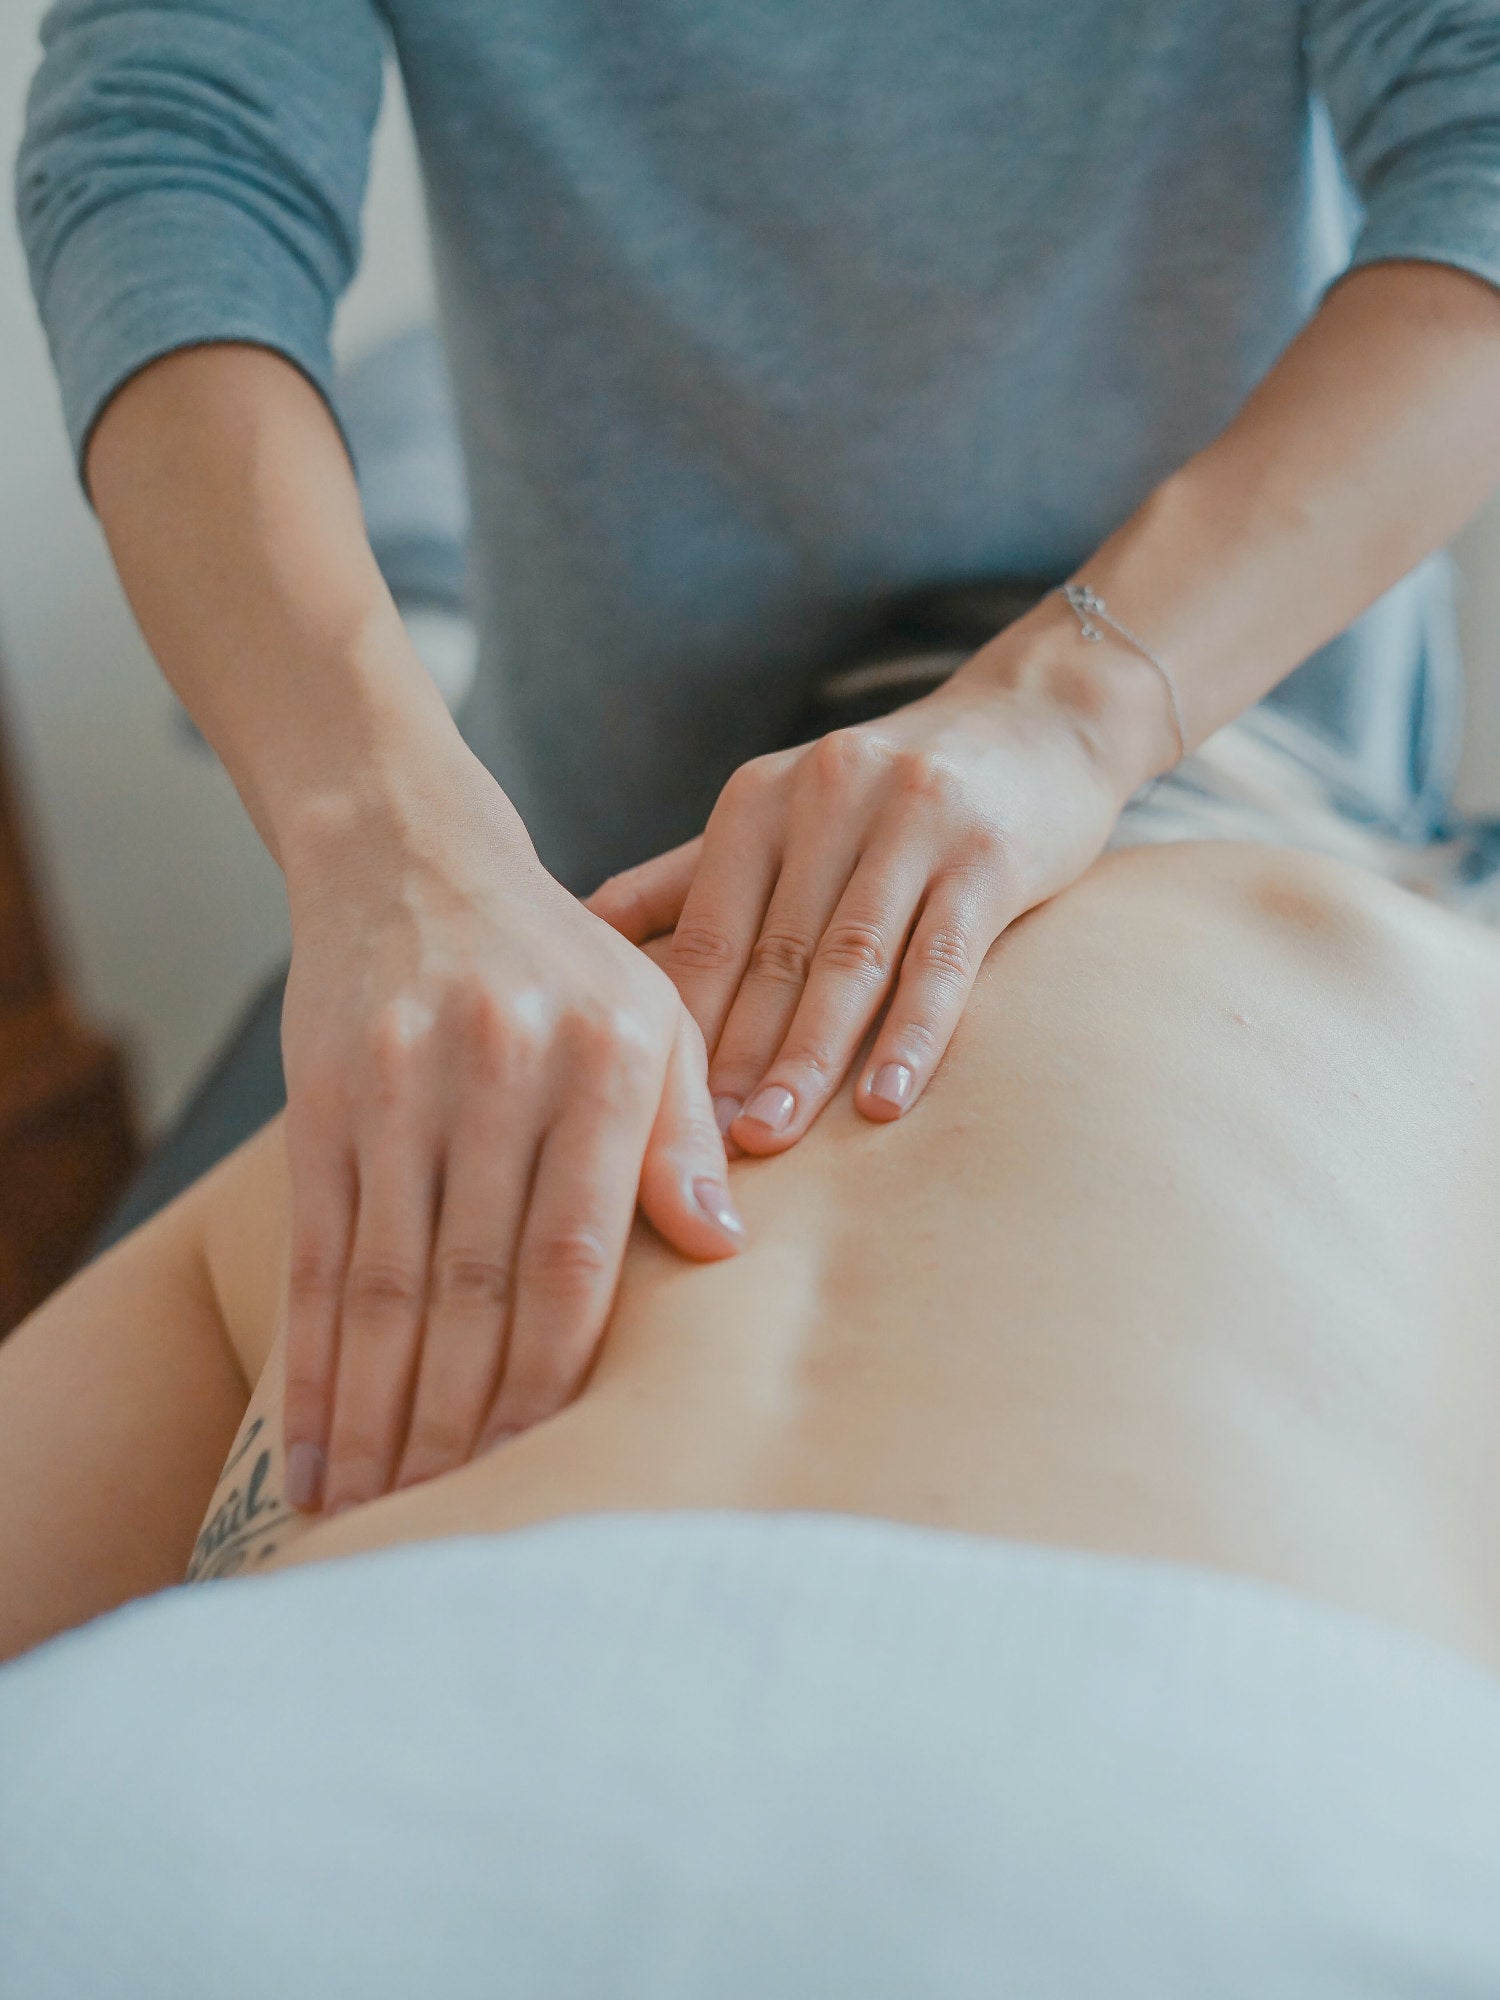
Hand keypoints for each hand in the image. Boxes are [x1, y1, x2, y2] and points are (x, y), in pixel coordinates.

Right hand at [278, 745, 743, 1516]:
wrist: (413, 857)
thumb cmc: (562, 962)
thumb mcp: (655, 1017)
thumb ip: (686, 1133)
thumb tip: (723, 1251)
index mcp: (605, 1059)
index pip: (578, 1254)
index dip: (556, 1374)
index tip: (548, 1470)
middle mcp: (500, 1072)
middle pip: (476, 1285)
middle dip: (463, 1422)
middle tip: (455, 1529)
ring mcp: (400, 1087)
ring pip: (387, 1285)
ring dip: (380, 1415)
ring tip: (376, 1518)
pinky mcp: (323, 1102)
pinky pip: (317, 1256)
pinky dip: (312, 1363)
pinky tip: (312, 1448)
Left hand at [586, 623, 1150, 1153]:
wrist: (1037, 718)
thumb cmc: (889, 792)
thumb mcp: (782, 814)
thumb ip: (687, 878)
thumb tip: (578, 933)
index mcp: (760, 800)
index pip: (706, 931)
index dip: (679, 1025)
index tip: (648, 1113)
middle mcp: (827, 798)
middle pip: (772, 954)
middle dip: (733, 1057)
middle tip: (700, 1148)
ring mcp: (912, 821)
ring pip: (850, 960)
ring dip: (808, 1057)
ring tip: (773, 1137)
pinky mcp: (990, 853)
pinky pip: (943, 958)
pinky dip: (912, 1034)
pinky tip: (884, 1102)